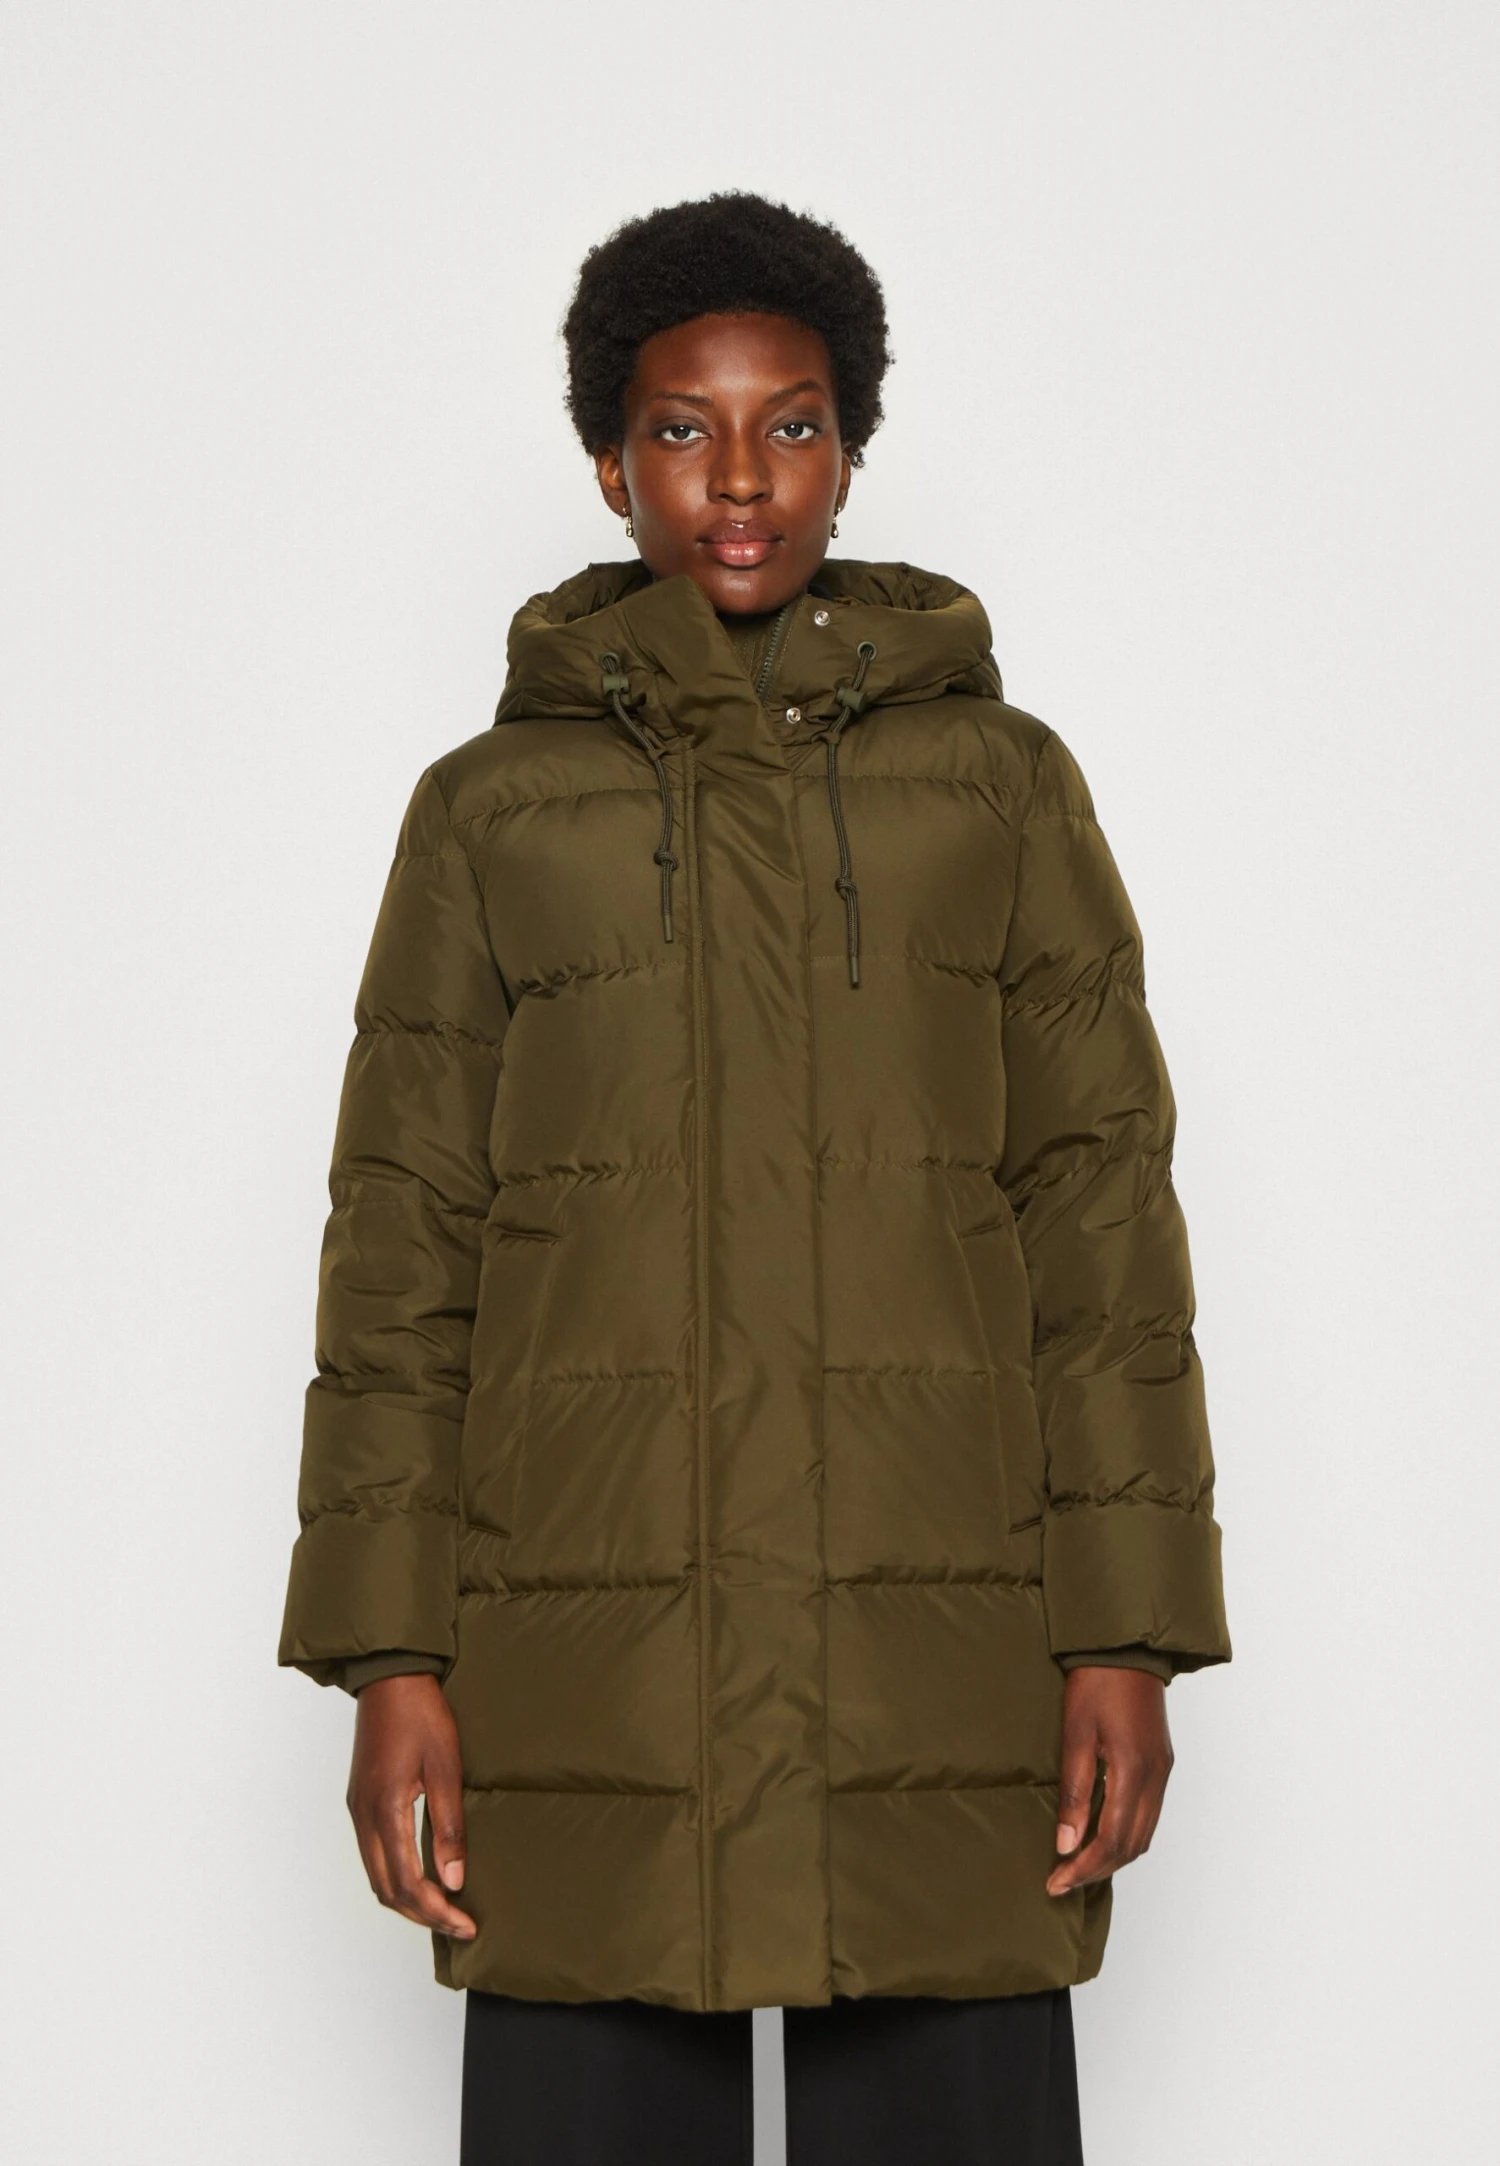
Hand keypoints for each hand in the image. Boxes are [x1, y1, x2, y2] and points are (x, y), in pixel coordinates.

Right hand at [346, 1674, 476, 1939]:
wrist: (390, 1677)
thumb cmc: (422, 1715)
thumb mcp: (446, 1767)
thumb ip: (449, 1826)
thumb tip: (453, 1879)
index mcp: (386, 1810)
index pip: (407, 1884)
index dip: (436, 1911)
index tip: (466, 1924)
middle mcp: (363, 1817)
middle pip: (386, 1890)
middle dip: (421, 1914)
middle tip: (458, 1924)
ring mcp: (357, 1810)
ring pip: (376, 1876)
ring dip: (406, 1899)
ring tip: (443, 1907)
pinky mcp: (359, 1801)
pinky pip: (373, 1855)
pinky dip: (395, 1876)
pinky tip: (421, 1875)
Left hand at [1046, 1666, 1172, 1897]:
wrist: (1127, 1649)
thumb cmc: (1096, 1684)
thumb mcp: (1075, 1734)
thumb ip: (1074, 1792)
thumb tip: (1066, 1844)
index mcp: (1134, 1772)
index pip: (1112, 1841)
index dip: (1084, 1868)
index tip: (1055, 1882)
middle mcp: (1155, 1778)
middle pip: (1132, 1847)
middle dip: (1097, 1870)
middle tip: (1062, 1881)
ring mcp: (1162, 1772)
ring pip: (1143, 1836)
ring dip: (1113, 1858)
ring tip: (1078, 1866)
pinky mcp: (1161, 1764)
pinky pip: (1148, 1816)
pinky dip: (1126, 1836)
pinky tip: (1101, 1837)